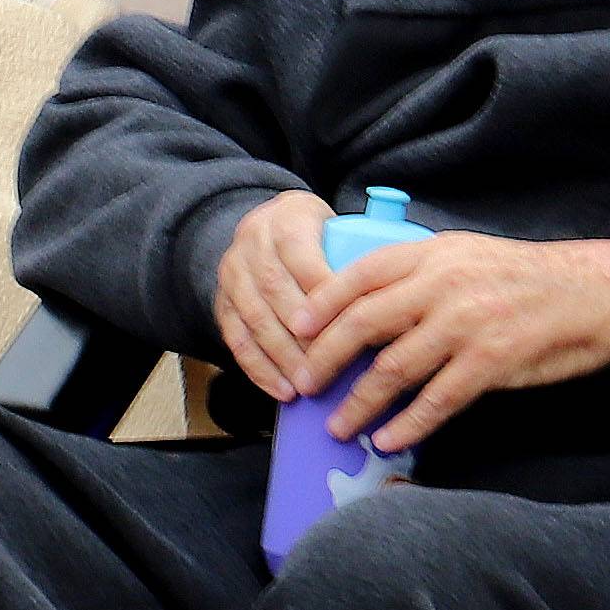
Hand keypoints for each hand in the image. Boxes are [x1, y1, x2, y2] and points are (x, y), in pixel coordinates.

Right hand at [210, 188, 338, 405]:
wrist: (268, 227)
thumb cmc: (316, 235)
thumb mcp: (337, 228)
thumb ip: (356, 255)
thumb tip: (388, 298)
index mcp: (286, 219)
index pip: (300, 253)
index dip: (322, 289)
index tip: (348, 321)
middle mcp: (252, 243)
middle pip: (274, 288)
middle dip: (302, 331)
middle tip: (328, 362)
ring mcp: (233, 274)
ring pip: (254, 318)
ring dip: (282, 356)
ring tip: (307, 384)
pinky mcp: (222, 303)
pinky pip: (236, 340)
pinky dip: (259, 369)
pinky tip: (282, 390)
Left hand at [291, 228, 609, 457]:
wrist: (598, 292)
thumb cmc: (533, 278)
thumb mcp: (471, 255)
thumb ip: (423, 273)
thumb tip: (374, 304)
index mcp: (435, 254)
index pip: (360, 274)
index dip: (321, 302)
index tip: (296, 328)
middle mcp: (444, 285)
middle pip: (363, 323)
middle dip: (324, 359)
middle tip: (304, 385)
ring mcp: (465, 324)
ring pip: (392, 368)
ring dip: (359, 403)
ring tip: (339, 426)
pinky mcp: (490, 362)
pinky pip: (435, 400)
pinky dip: (406, 424)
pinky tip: (389, 439)